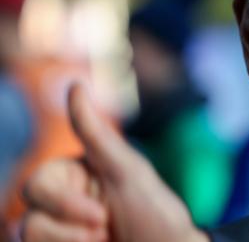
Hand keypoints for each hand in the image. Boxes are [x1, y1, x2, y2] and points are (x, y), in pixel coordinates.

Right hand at [21, 84, 208, 241]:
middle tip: (106, 231)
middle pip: (29, 217)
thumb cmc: (156, 215)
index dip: (63, 204)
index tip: (103, 216)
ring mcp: (62, 234)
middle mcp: (64, 207)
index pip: (37, 186)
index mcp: (76, 180)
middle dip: (68, 230)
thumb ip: (94, 134)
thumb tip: (74, 84)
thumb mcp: (127, 172)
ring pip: (28, 237)